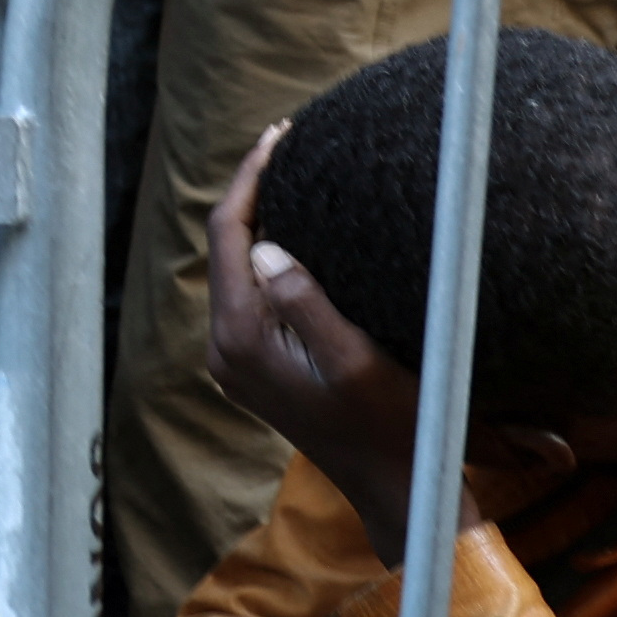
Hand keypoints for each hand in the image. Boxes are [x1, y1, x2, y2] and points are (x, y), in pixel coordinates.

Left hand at [203, 130, 430, 563]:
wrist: (392, 482)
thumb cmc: (388, 420)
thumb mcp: (355, 356)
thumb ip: (306, 300)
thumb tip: (264, 246)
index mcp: (242, 338)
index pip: (229, 234)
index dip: (251, 178)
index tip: (281, 135)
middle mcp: (224, 350)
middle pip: (225, 246)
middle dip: (253, 191)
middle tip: (289, 141)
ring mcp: (234, 362)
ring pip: (234, 268)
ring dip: (260, 221)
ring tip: (294, 172)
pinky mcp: (252, 367)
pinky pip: (248, 293)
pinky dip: (266, 255)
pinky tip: (296, 232)